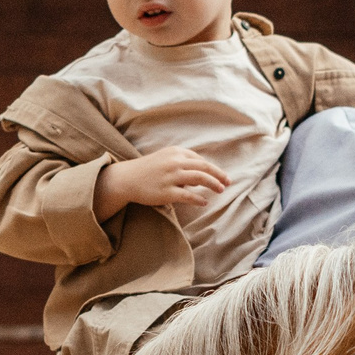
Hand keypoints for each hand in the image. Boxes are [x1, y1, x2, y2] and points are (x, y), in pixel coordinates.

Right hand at [94, 148, 229, 219]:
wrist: (126, 179)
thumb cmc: (147, 170)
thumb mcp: (165, 159)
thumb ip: (182, 163)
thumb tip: (201, 176)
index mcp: (176, 152)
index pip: (200, 159)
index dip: (213, 168)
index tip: (222, 176)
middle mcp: (174, 162)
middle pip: (204, 167)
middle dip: (218, 175)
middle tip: (228, 182)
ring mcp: (170, 177)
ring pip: (199, 179)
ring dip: (213, 184)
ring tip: (220, 190)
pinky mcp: (166, 192)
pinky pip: (187, 195)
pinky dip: (198, 199)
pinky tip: (204, 202)